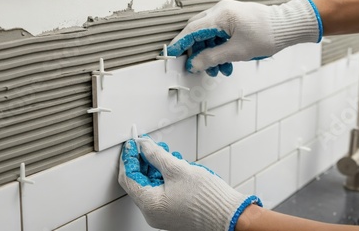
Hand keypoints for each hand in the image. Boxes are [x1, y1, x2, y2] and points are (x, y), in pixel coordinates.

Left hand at [118, 137, 261, 230]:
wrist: (230, 215)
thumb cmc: (208, 199)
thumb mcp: (178, 169)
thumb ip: (156, 155)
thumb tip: (144, 146)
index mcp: (150, 204)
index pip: (128, 177)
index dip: (129, 158)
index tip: (133, 144)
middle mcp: (154, 212)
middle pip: (139, 181)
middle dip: (144, 160)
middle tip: (148, 145)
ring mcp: (164, 213)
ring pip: (152, 185)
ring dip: (156, 166)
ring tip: (166, 152)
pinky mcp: (173, 211)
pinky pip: (163, 191)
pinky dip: (166, 176)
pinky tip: (175, 165)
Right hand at [166, 0, 321, 76]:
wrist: (287, 27)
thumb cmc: (267, 35)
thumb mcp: (237, 51)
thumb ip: (212, 58)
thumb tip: (194, 64)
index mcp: (221, 15)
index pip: (192, 30)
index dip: (180, 43)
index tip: (170, 54)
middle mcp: (221, 11)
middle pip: (198, 32)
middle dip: (198, 52)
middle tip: (198, 68)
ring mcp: (227, 14)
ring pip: (208, 36)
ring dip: (210, 54)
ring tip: (218, 71)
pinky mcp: (233, 20)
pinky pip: (219, 35)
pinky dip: (219, 50)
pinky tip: (226, 64)